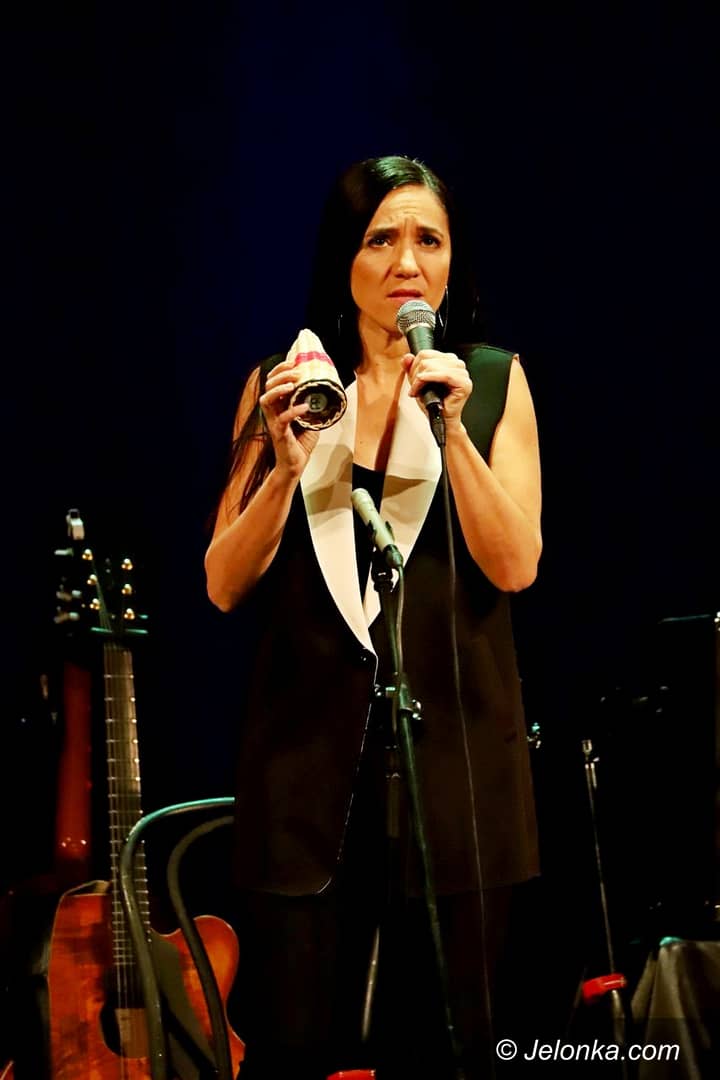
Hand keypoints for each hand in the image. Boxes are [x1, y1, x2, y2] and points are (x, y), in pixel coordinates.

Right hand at [259, 358, 319, 476]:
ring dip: (279, 390)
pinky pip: (282, 419)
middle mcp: (273, 411)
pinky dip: (293, 411)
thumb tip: (328, 392)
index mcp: (278, 405)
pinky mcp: (279, 433)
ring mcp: (274, 422)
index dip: (280, 370)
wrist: (295, 464)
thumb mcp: (310, 419)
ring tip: (292, 385)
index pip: (273, 382)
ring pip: (266, 400)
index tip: (293, 362)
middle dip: (281, 375)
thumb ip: (313, 405)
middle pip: (268, 386)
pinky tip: (304, 407)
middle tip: (295, 371)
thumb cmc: (300, 442)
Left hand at [403, 350, 471, 425]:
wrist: (440, 420)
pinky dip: (430, 378)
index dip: (415, 366)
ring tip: (418, 391)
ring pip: (434, 366)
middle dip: (416, 373)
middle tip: (415, 388)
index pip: (426, 353)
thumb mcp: (418, 382)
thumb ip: (411, 368)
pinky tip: (422, 382)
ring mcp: (463, 373)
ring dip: (421, 379)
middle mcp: (457, 364)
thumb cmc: (432, 403)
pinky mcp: (464, 384)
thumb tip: (407, 357)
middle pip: (428, 359)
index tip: (412, 380)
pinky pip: (445, 374)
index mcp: (448, 361)